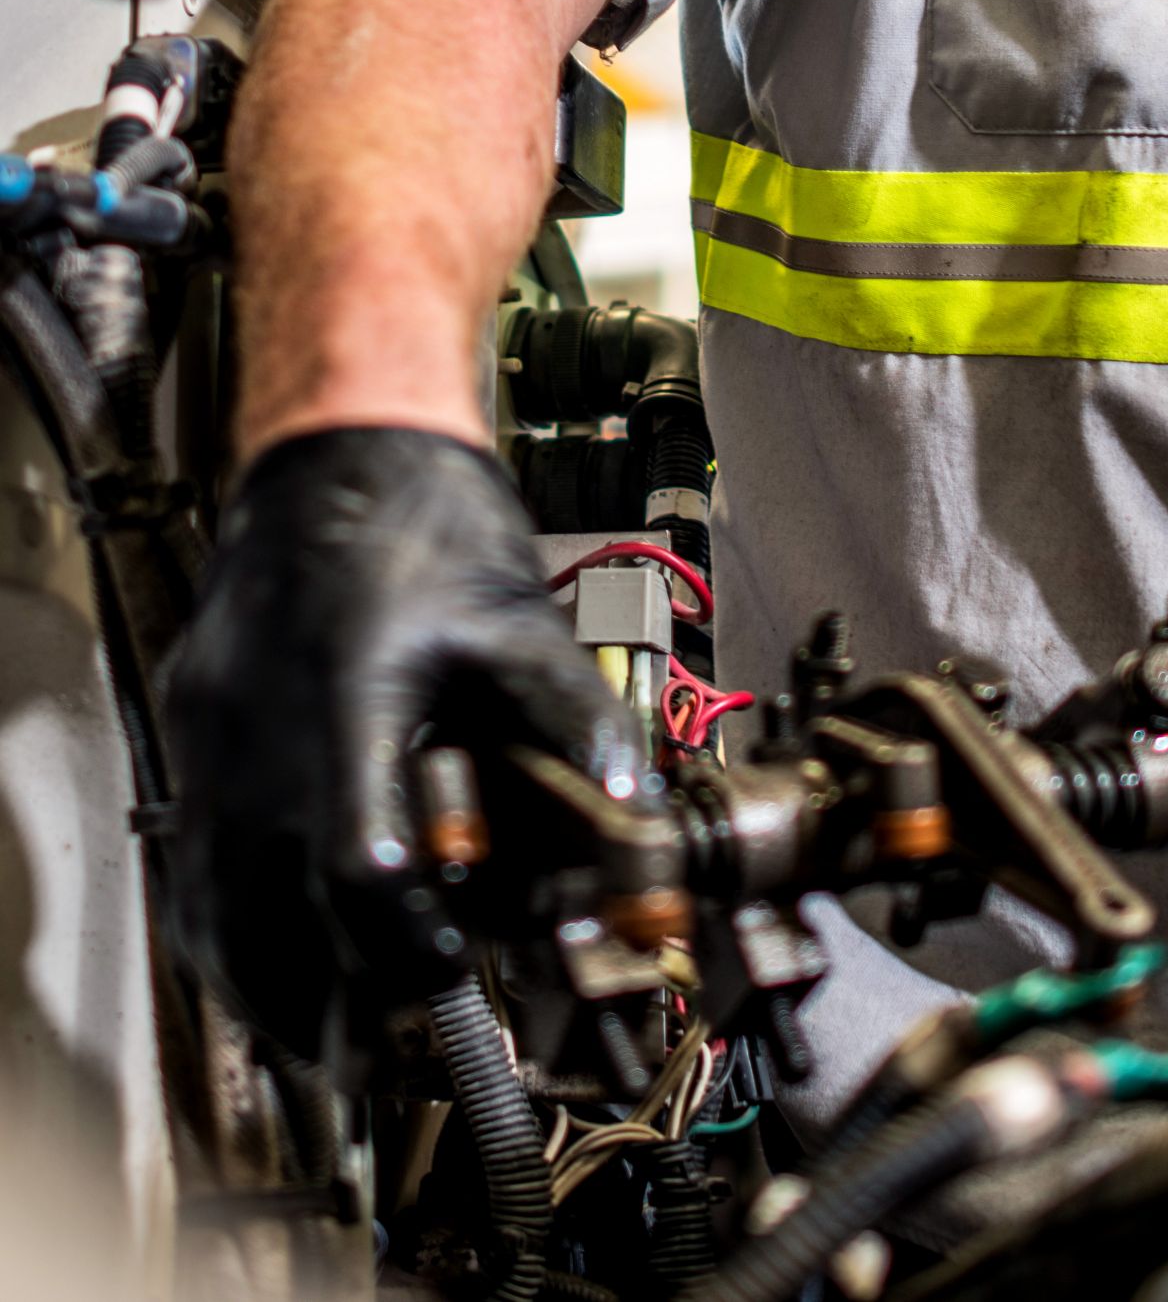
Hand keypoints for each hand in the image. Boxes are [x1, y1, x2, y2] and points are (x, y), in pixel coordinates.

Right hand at [165, 426, 643, 1062]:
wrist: (339, 453)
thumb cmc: (426, 523)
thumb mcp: (521, 618)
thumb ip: (578, 718)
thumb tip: (636, 808)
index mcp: (347, 699)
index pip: (358, 863)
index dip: (403, 941)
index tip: (449, 980)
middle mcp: (263, 730)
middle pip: (269, 915)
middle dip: (331, 1001)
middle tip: (392, 1050)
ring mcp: (217, 738)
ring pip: (217, 909)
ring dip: (273, 988)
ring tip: (340, 1039)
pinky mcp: (200, 740)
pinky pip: (196, 871)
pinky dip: (233, 936)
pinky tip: (279, 964)